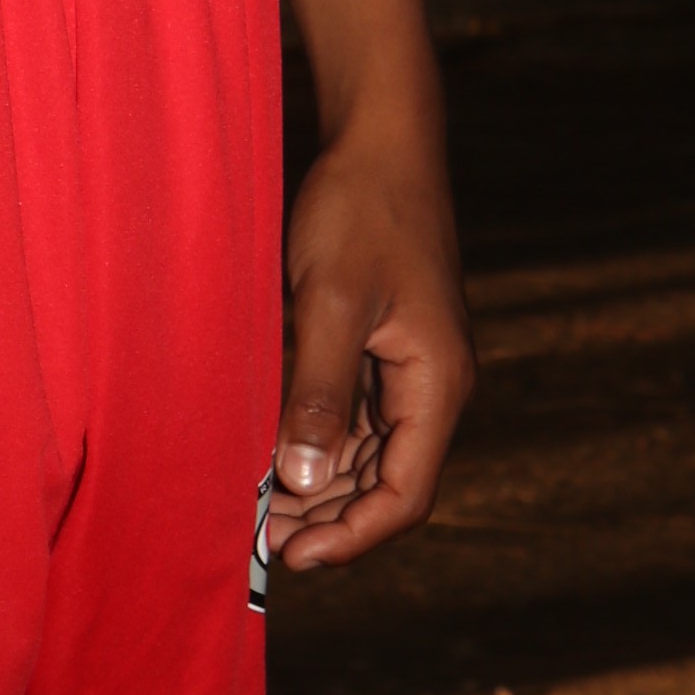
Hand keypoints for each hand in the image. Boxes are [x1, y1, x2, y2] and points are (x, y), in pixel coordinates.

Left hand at [267, 109, 471, 571]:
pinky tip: (272, 449)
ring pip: (371, 454)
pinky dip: (320, 441)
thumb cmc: (361, 209)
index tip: (291, 556)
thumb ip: (317, 391)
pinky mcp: (388, 345)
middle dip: (327, 518)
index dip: (350, 536)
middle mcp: (434, 386)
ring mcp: (412, 366)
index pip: (404, 495)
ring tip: (256, 506)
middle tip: (259, 537)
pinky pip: (359, 416)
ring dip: (320, 484)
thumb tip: (299, 481)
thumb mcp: (329, 299)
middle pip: (388, 484)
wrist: (382, 137)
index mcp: (437, 384)